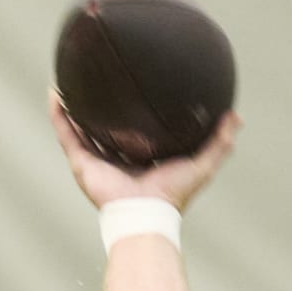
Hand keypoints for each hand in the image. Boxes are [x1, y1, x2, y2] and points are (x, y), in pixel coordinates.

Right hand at [48, 88, 239, 211]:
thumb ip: (220, 143)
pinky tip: (55, 93)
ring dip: (73, 105)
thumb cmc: (174, 194)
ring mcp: (98, 161)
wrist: (146, 213)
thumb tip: (237, 117)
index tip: (135, 86)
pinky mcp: (81, 163)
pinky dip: (58, 114)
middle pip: (106, 127)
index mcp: (142, 158)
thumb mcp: (202, 164)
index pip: (137, 130)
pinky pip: (66, 133)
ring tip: (68, 79)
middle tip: (99, 77)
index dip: (134, 110)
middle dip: (101, 105)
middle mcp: (118, 159)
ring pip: (81, 127)